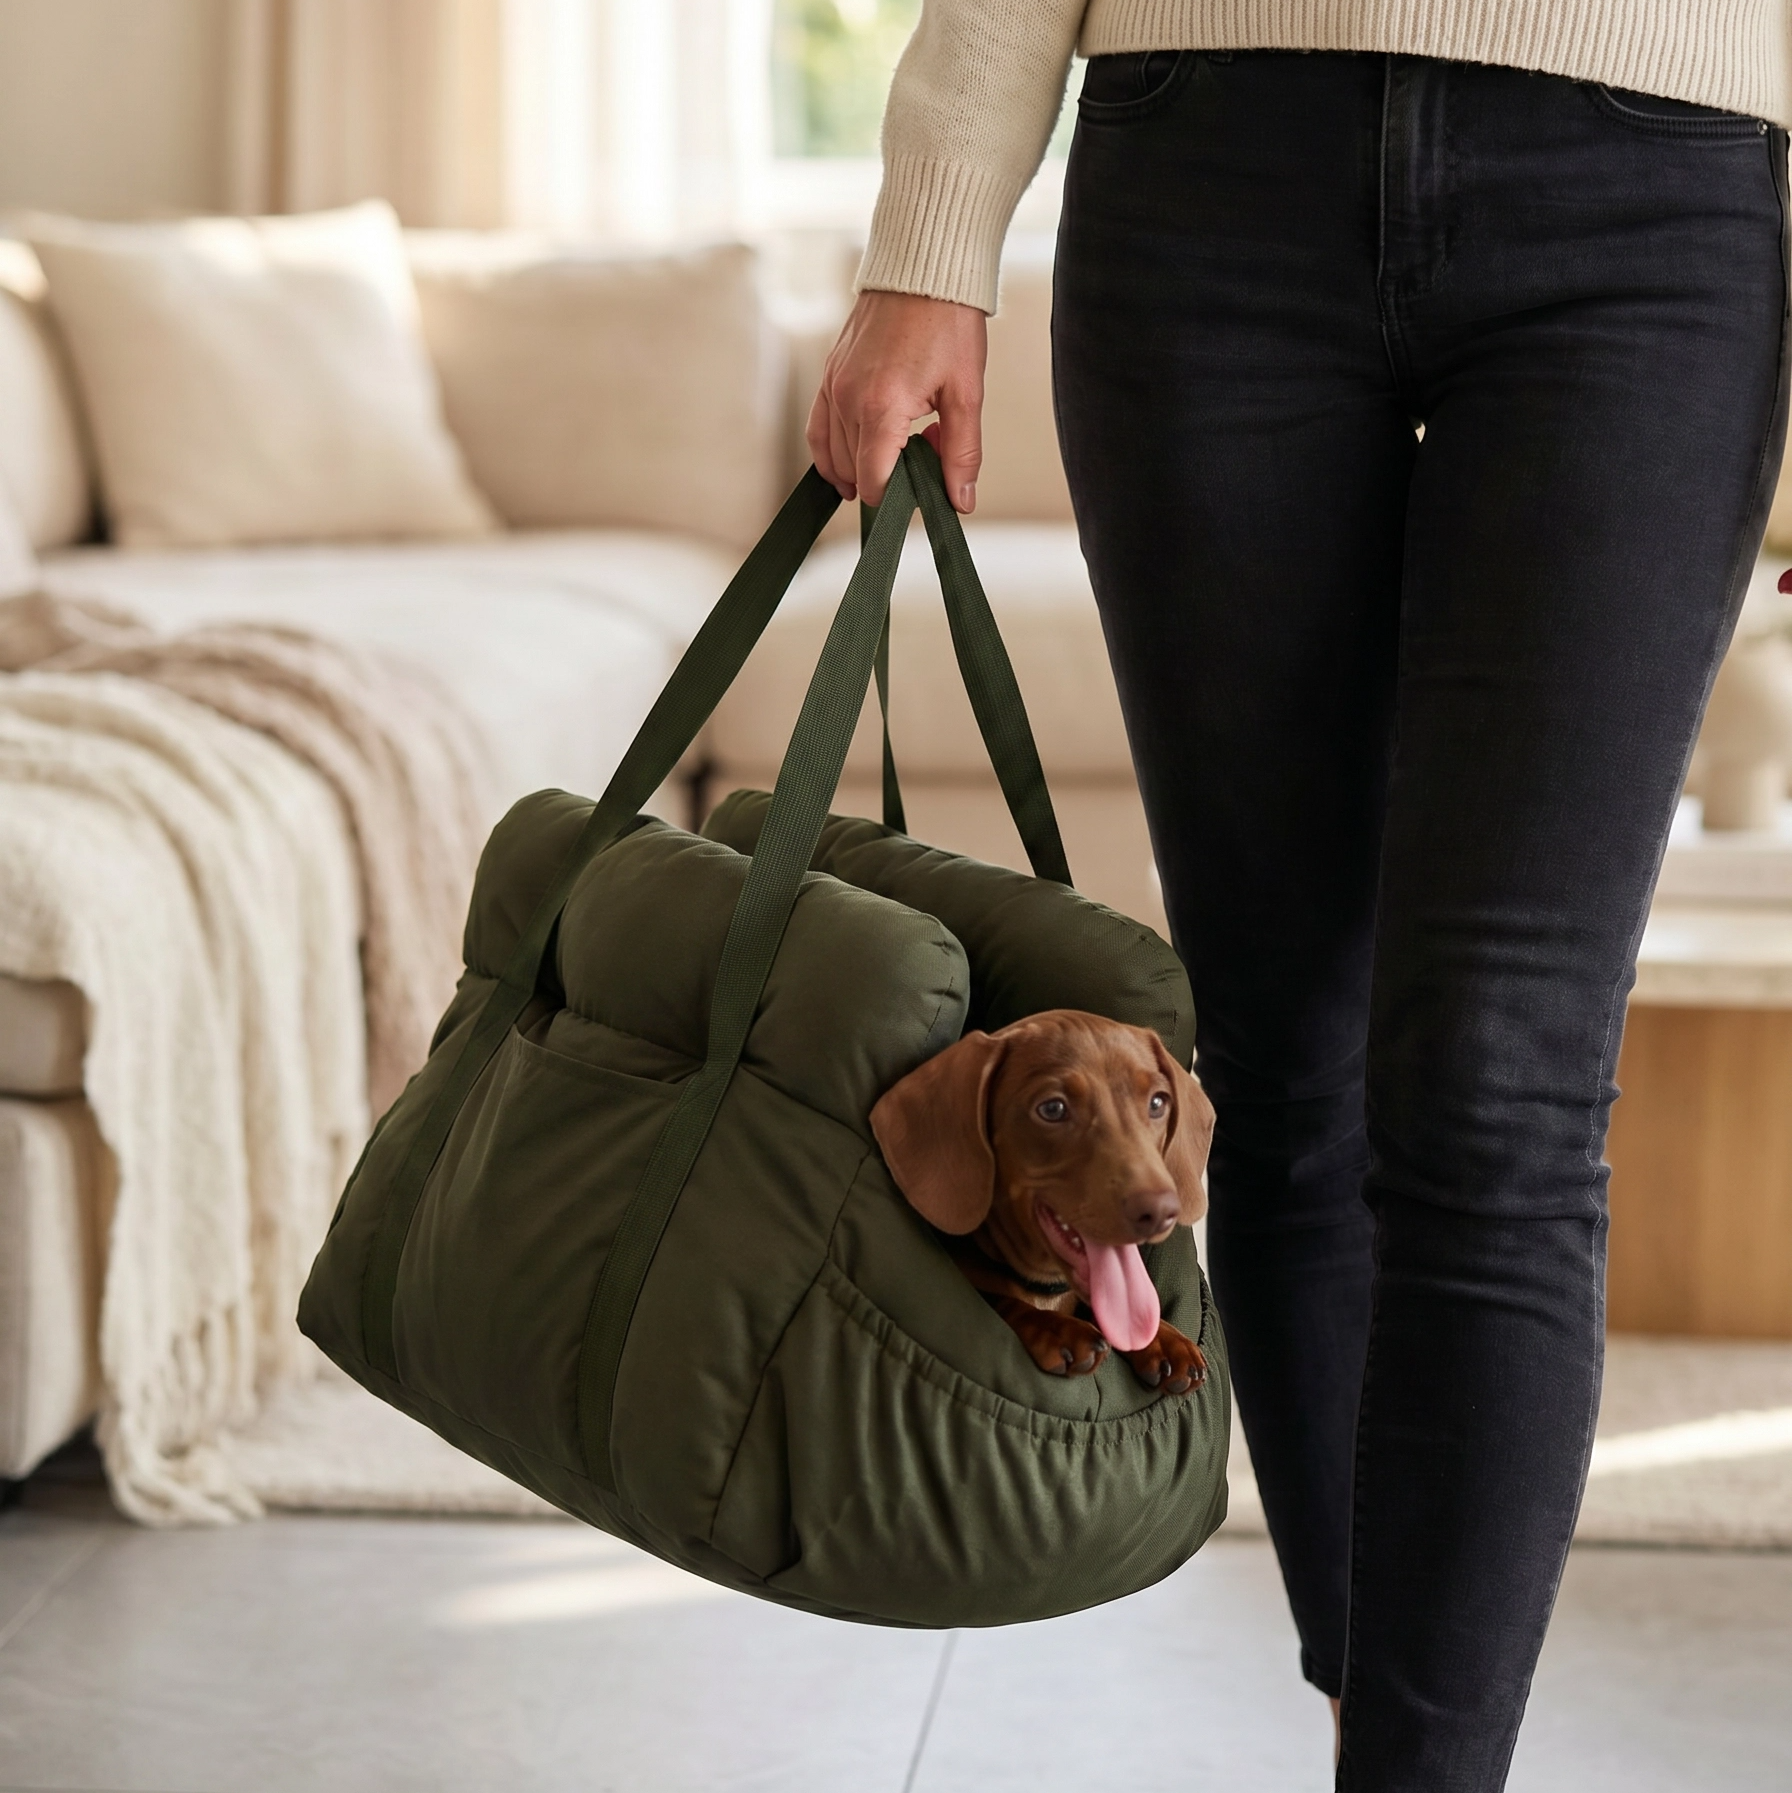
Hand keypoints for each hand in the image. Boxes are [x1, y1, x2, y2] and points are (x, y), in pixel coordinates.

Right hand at [807, 289, 987, 511]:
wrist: (924, 268)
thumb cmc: (948, 324)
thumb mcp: (966, 394)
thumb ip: (961, 453)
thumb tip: (960, 501)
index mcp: (882, 407)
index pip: (874, 482)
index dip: (898, 499)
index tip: (922, 490)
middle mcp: (847, 399)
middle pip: (854, 473)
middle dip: (887, 479)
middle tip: (924, 456)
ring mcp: (832, 386)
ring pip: (831, 456)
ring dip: (861, 467)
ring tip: (899, 454)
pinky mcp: (828, 374)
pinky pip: (818, 429)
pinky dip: (831, 452)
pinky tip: (853, 460)